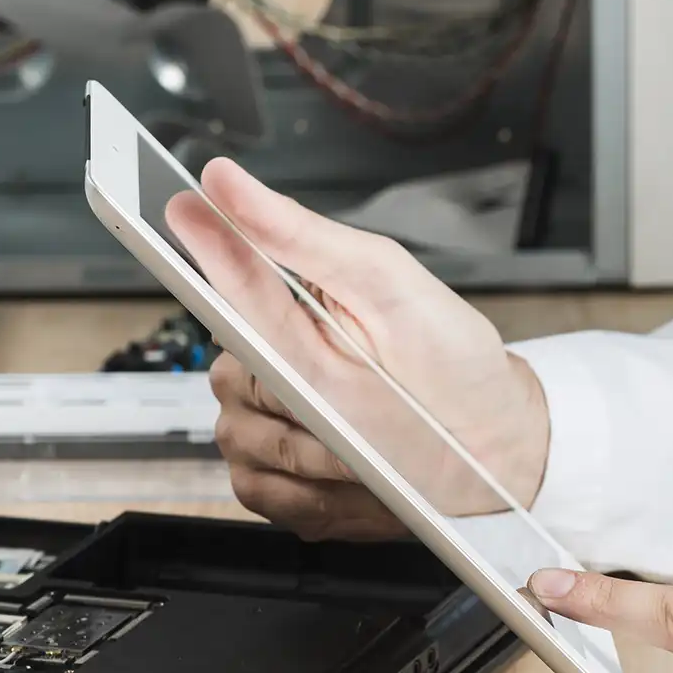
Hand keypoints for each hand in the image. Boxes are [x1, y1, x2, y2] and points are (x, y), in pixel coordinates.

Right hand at [168, 159, 549, 541]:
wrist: (497, 453)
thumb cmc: (450, 360)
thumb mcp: (385, 281)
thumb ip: (298, 232)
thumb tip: (224, 179)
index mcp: (286, 299)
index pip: (217, 267)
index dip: (192, 244)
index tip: (175, 217)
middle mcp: (266, 359)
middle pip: (226, 368)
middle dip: (286, 388)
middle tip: (347, 392)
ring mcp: (264, 423)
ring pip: (237, 434)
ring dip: (307, 447)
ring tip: (365, 442)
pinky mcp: (272, 483)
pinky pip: (255, 489)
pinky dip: (307, 493)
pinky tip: (350, 479)